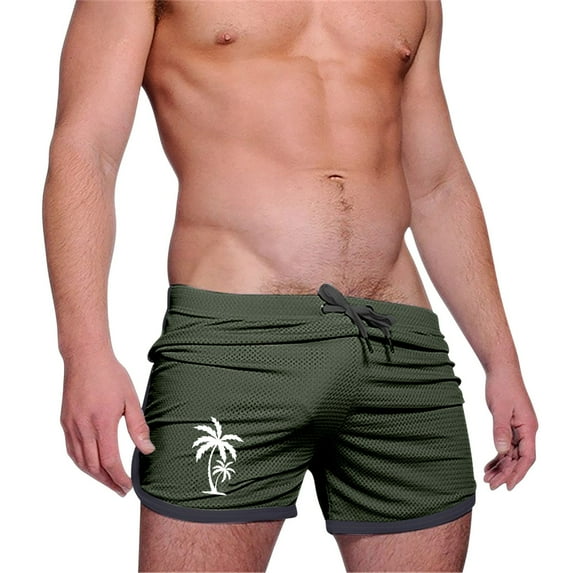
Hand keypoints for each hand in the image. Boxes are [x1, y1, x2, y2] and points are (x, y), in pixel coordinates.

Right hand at [60, 352, 154, 495]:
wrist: (86, 357)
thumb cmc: (111, 375)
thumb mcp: (131, 399)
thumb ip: (138, 426)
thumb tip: (147, 450)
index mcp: (102, 422)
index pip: (109, 460)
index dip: (118, 477)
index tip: (127, 486)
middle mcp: (83, 427)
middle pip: (93, 466)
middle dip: (108, 482)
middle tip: (120, 490)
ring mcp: (71, 425)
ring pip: (80, 461)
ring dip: (94, 476)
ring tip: (108, 482)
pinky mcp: (65, 421)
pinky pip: (71, 450)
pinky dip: (81, 463)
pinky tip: (91, 466)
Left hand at [484, 369, 537, 489]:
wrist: (501, 370)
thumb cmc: (502, 386)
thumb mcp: (500, 408)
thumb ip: (500, 430)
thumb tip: (502, 451)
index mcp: (529, 427)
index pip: (527, 457)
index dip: (518, 473)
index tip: (508, 485)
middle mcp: (527, 430)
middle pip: (518, 458)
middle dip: (506, 473)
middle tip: (491, 485)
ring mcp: (519, 428)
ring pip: (511, 454)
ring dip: (500, 466)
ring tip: (487, 478)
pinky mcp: (510, 425)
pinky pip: (506, 446)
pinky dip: (498, 456)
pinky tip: (488, 466)